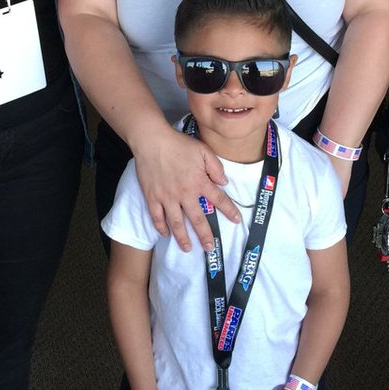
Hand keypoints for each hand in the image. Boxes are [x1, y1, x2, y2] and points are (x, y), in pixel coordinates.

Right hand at [133, 125, 237, 251]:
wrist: (152, 140)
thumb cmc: (178, 144)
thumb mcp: (203, 150)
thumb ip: (216, 167)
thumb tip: (224, 182)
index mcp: (199, 182)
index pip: (218, 200)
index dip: (229, 211)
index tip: (237, 221)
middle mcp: (184, 194)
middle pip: (198, 219)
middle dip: (205, 235)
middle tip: (210, 248)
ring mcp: (167, 197)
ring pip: (177, 223)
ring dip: (183, 238)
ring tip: (188, 249)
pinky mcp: (152, 197)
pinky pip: (157, 217)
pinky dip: (161, 227)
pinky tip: (165, 234)